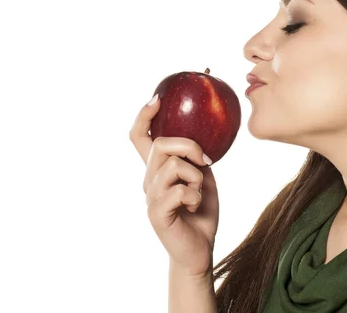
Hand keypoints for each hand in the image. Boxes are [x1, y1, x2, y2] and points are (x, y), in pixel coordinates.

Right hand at [129, 95, 219, 276]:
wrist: (200, 249)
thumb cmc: (200, 212)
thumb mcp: (202, 178)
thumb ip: (195, 158)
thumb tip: (203, 136)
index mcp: (157, 170)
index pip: (140, 138)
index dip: (144, 116)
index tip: (157, 99)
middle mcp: (148, 180)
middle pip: (159, 145)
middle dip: (189, 146)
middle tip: (207, 161)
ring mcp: (149, 197)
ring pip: (171, 165)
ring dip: (196, 176)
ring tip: (199, 192)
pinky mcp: (156, 213)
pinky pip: (178, 190)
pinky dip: (195, 196)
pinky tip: (195, 207)